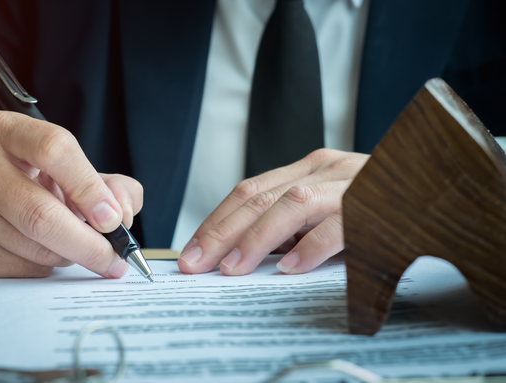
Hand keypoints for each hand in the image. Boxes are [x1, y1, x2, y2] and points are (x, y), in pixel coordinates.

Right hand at [0, 111, 142, 283]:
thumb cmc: (18, 185)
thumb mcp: (63, 172)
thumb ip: (107, 185)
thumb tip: (123, 213)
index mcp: (6, 130)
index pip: (54, 149)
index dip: (90, 188)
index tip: (113, 220)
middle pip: (41, 212)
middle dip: (88, 244)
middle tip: (113, 260)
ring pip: (32, 246)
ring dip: (65, 257)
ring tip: (72, 251)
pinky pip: (15, 268)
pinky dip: (41, 270)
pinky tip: (40, 258)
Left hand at [177, 149, 367, 275]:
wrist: (440, 183)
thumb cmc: (375, 205)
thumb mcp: (327, 209)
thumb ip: (292, 224)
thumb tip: (239, 255)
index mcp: (308, 167)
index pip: (250, 190)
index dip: (216, 220)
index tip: (192, 251)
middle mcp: (325, 168)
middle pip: (260, 195)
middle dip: (222, 231)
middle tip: (197, 264)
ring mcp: (352, 181)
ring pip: (293, 202)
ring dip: (258, 238)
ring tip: (233, 268)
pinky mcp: (379, 202)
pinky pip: (343, 223)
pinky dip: (314, 246)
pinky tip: (293, 268)